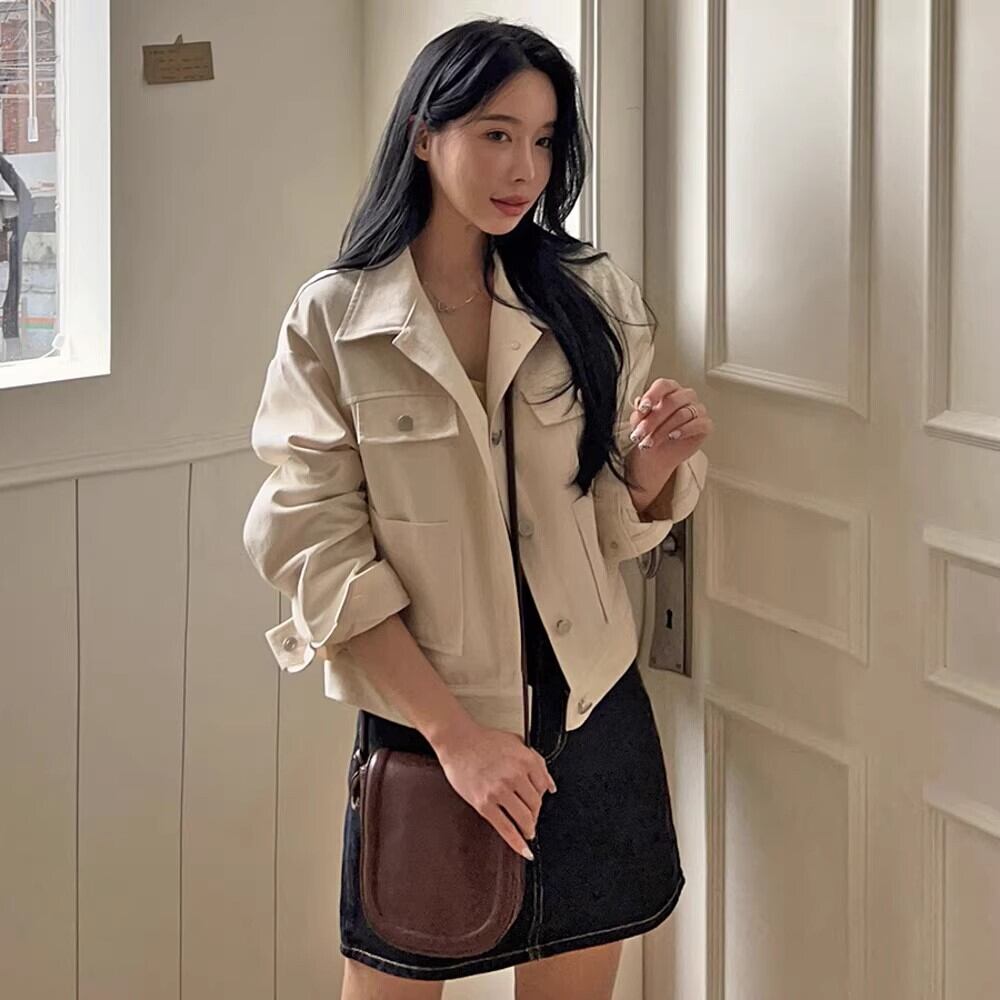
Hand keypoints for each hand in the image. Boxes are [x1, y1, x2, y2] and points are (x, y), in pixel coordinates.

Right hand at [433, 721, 556, 860]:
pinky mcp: (484, 804)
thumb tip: (549, 784)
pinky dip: (516, 842)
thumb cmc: (484, 740)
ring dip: (529, 829)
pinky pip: (505, 828)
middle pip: (535, 804)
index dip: (542, 795)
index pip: (544, 786)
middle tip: (532, 817)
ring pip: (524, 818)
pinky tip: (523, 849)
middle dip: (535, 814)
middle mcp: (515, 776)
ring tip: (528, 832)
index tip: (539, 801)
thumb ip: (536, 761)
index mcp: (525, 760)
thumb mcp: (516, 742)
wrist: (458, 742)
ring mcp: (499, 791)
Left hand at [626, 378, 712, 501]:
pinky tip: (672, 436)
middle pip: (671, 401)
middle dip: (653, 420)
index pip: (663, 385)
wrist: (657, 455)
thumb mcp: (639, 422)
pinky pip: (698, 424)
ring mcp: (697, 409)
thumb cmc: (649, 433)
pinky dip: (684, 430)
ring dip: (663, 430)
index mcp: (669, 389)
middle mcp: (685, 396)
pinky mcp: (705, 425)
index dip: (652, 395)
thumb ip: (639, 413)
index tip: (642, 408)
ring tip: (650, 442)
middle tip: (640, 434)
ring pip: (682, 414)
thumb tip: (639, 403)